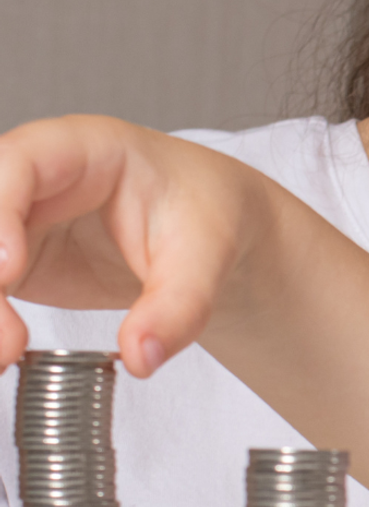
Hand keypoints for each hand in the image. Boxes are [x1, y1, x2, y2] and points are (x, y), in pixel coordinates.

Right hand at [0, 115, 260, 376]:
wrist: (209, 230)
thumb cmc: (205, 216)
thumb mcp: (209, 257)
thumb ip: (180, 306)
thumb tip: (142, 358)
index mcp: (83, 148)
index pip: (20, 161)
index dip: (0, 210)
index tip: (7, 270)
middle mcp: (34, 176)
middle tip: (8, 340)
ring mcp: (12, 218)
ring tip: (8, 355)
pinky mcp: (8, 261)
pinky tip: (5, 354)